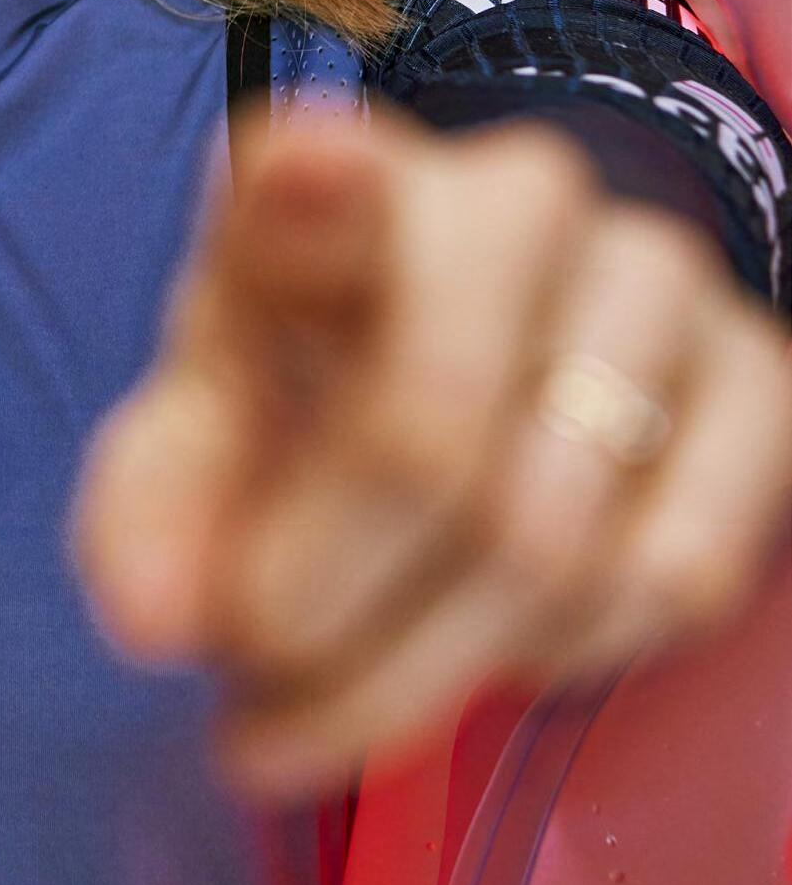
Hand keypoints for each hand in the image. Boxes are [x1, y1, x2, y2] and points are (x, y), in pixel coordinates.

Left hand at [71, 101, 791, 799]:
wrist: (504, 345)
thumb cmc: (318, 379)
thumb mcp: (211, 421)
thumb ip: (158, 506)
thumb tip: (154, 614)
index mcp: (340, 180)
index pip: (327, 173)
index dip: (318, 186)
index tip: (307, 173)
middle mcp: (513, 197)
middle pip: (426, 435)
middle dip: (318, 614)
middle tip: (247, 711)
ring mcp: (654, 275)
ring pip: (547, 540)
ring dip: (420, 674)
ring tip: (342, 701)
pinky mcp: (763, 373)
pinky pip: (669, 575)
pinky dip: (563, 659)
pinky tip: (496, 644)